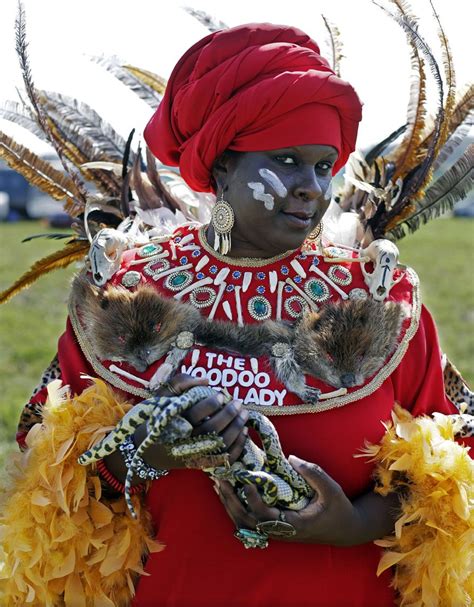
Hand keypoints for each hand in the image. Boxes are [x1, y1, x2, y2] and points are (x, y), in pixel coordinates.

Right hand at [151, 373, 248, 463]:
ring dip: (236, 428)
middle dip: (228, 414)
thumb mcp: (163, 397)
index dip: (211, 404)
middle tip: (238, 403)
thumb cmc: (159, 418)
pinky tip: (244, 432)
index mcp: (174, 423)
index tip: (221, 394)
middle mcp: (185, 441)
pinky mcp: (202, 464)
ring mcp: (195, 454)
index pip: (196, 414)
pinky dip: (237, 447)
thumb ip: (180, 382)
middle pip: (211, 429)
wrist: (150, 451)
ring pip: (220, 444)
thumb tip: (206, 380)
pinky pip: (224, 459)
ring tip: (244, 414)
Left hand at [217, 455, 363, 545]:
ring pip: (245, 523)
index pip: (265, 515)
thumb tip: (290, 457)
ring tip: (220, 483)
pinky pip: (250, 521)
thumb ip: (313, 473)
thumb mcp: (331, 489)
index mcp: (294, 525)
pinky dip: (237, 507)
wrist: (344, 530)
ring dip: (230, 504)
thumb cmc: (338, 509)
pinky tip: (230, 492)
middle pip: (247, 522)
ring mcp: (276, 531)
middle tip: (221, 480)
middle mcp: (281, 531)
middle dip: (231, 501)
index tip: (246, 481)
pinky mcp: (274, 527)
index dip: (253, 500)